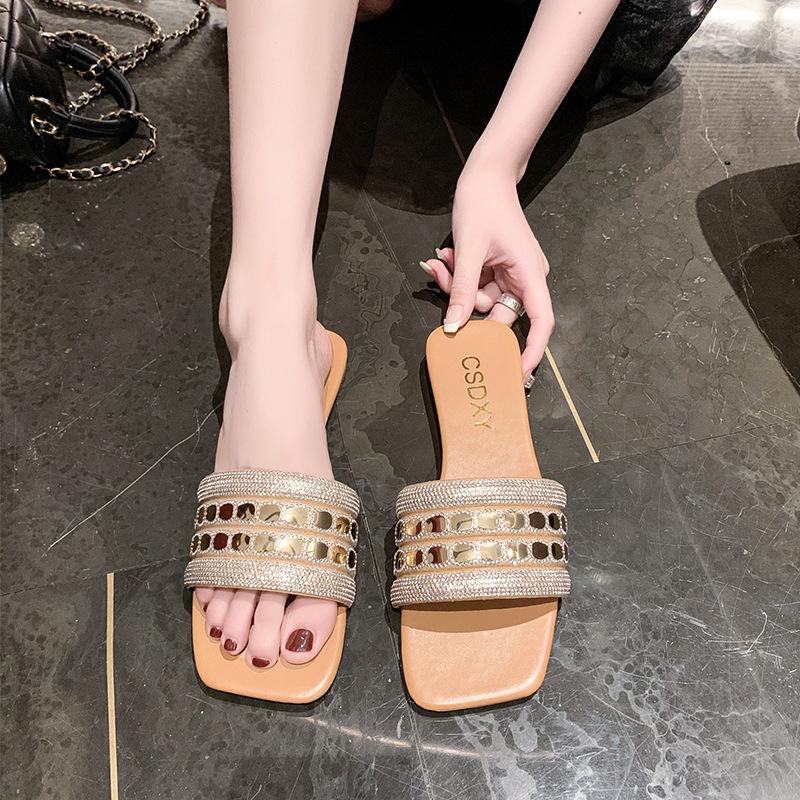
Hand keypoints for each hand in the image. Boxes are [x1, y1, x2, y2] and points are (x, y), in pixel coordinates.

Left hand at [420, 163, 553, 380]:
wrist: (486, 176)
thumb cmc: (484, 204)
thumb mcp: (468, 251)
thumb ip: (462, 291)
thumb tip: (454, 327)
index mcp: (530, 275)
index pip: (541, 322)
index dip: (532, 351)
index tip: (518, 374)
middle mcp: (525, 279)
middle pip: (499, 314)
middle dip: (468, 303)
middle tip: (445, 277)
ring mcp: (510, 275)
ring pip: (482, 301)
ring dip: (458, 286)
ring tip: (443, 258)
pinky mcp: (497, 270)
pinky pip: (477, 287)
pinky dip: (460, 277)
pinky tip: (446, 256)